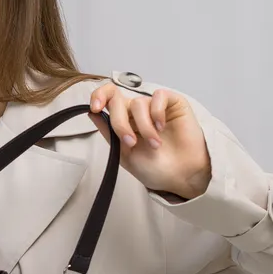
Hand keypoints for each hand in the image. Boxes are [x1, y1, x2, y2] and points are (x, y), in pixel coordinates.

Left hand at [88, 83, 211, 199]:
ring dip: (144, 126)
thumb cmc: (155, 168)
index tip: (95, 109)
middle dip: (120, 123)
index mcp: (124, 121)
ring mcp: (155, 106)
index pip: (107, 98)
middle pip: (118, 100)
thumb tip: (92, 114)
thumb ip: (109, 133)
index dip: (98, 96)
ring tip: (155, 144)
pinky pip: (159, 96)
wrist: (180, 177)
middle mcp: (137, 112)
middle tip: (131, 142)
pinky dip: (157, 112)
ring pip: (138, 103)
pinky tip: (162, 127)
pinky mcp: (173, 103)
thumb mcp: (124, 154)